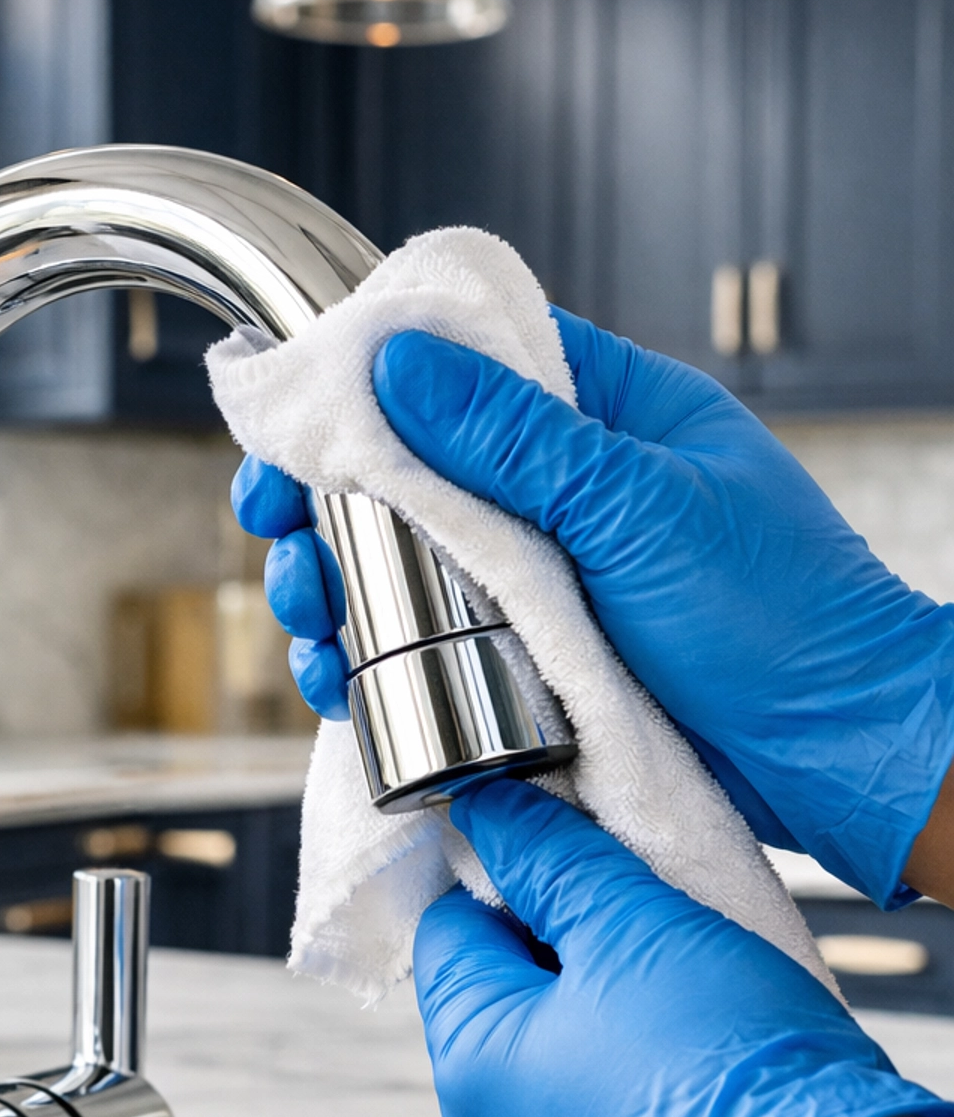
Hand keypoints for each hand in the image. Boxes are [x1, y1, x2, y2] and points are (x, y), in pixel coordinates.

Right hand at [231, 309, 953, 904]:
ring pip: (402, 568)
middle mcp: (566, 491)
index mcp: (607, 415)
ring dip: (333, 592)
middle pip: (408, 472)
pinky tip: (336, 688)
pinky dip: (370, 668)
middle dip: (326, 506)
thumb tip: (396, 358)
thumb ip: (513, 437)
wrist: (840, 758)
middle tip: (276, 536)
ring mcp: (546, 581)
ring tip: (304, 623)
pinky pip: (426, 651)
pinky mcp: (532, 664)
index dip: (364, 385)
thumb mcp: (637, 508)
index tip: (292, 425)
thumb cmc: (781, 620)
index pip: (465, 360)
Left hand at [417, 776, 953, 1116]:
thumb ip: (550, 859)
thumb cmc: (734, 1076)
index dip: (513, 885)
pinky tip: (692, 1096)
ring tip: (683, 1023)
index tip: (578, 870)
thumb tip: (491, 815)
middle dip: (562, 967)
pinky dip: (628, 1116)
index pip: (451, 934)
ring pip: (546, 1087)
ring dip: (598, 1042)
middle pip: (497, 1014)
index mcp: (467, 1067)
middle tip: (650, 943)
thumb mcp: (635, 925)